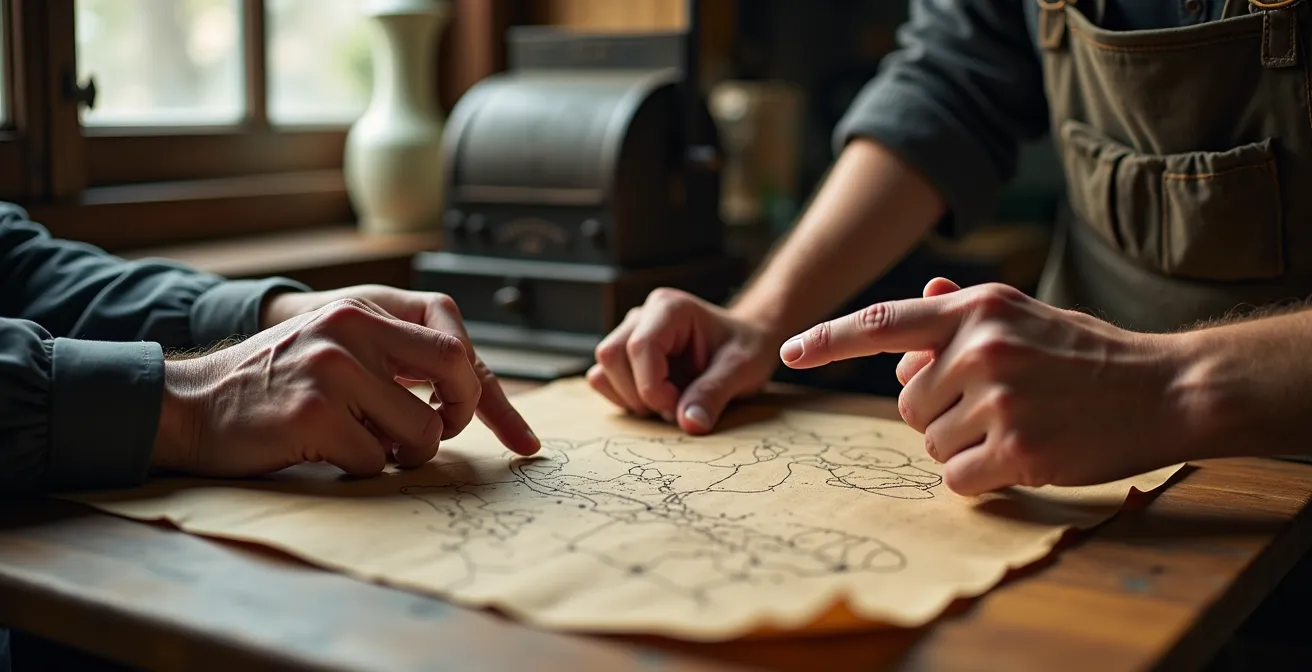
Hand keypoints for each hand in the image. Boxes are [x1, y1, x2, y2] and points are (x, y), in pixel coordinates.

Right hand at [261, 285, 537, 454]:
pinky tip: (325, 451)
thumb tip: (474, 388)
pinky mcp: (314, 414)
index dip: (492, 394)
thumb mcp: (337, 346)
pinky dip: (362, 468)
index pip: (455, 341)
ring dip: (405, 453)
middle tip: (438, 431)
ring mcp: (333, 370)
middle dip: (461, 414)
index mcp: (365, 310)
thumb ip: (396, 355)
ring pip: (422, 431)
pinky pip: (377, 461)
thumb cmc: (276, 384)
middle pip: (458, 370)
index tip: (523, 438)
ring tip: (366, 443)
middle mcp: (352, 329)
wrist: (192, 404)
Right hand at [588, 288, 781, 433]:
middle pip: (611, 356)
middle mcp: (642, 317)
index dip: (653, 386)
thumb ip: (714, 394)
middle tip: (677, 406)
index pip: (639, 347)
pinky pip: (604, 381)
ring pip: (603, 371)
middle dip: (640, 394)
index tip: (680, 406)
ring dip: (631, 399)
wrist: (746, 342)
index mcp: (670, 309)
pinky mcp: (625, 357)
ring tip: (670, 402)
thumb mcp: (742, 369)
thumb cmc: (746, 347)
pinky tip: (659, 400)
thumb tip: (689, 424)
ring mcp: (630, 335)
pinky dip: (626, 400)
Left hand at [780, 281, 1191, 494]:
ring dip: (962, 446)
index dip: (828, 340)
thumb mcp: (1026, 313)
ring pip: (930, 443)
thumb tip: (914, 303)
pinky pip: (956, 477)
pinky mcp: (1017, 447)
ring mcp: (998, 398)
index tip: (788, 353)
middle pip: (907, 403)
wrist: (1166, 387)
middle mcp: (980, 347)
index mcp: (975, 309)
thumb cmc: (1089, 354)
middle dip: (938, 413)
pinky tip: (1019, 456)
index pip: (880, 324)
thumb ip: (964, 312)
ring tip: (1017, 425)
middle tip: (995, 406)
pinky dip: (977, 477)